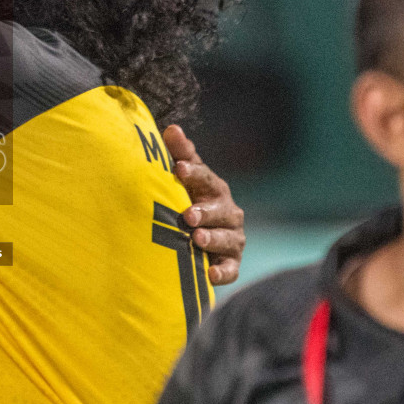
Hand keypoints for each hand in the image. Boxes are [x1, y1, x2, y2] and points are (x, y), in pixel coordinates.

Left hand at [162, 125, 244, 285]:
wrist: (199, 238)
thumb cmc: (190, 201)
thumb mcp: (184, 179)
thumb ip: (180, 155)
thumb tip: (172, 129)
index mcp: (214, 189)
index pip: (205, 178)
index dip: (193, 172)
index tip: (178, 169)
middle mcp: (228, 213)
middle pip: (220, 210)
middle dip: (205, 211)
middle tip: (189, 214)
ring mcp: (232, 238)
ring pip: (227, 238)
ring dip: (213, 238)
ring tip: (197, 238)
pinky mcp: (231, 263)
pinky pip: (230, 268)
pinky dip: (222, 271)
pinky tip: (210, 274)